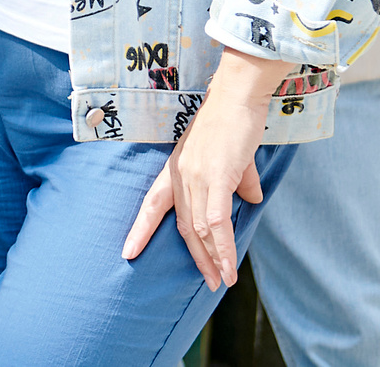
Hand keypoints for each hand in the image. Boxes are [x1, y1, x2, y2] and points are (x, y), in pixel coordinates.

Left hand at [120, 50, 288, 287]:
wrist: (236, 96)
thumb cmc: (231, 122)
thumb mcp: (229, 157)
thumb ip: (238, 182)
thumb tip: (251, 200)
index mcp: (176, 170)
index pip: (152, 204)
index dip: (141, 228)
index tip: (128, 251)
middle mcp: (181, 175)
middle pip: (182, 225)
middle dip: (195, 257)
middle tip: (209, 282)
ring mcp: (196, 176)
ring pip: (201, 227)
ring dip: (213, 257)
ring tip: (224, 280)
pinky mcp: (217, 176)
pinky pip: (218, 219)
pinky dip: (223, 244)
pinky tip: (228, 261)